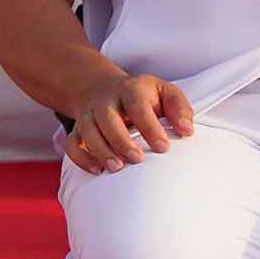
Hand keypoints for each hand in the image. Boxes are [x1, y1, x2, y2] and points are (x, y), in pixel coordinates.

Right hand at [54, 58, 193, 173]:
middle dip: (121, 140)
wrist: (101, 88)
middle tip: (137, 159)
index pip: (137, 105)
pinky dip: (81, 158)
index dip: (149, 127)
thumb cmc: (142, 97)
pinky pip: (72, 145)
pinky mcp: (77, 131)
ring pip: (87, 131)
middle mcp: (105, 101)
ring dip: (100, 151)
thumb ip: (179, 109)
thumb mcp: (164, 92)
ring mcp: (88, 115)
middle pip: (107, 118)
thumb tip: (187, 131)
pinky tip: (97, 170)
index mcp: (130, 90)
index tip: (164, 147)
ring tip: (116, 168)